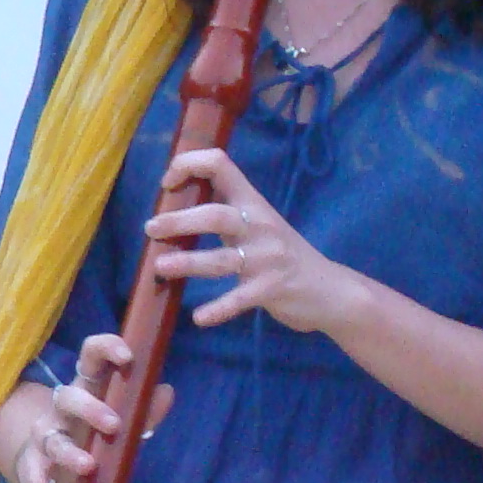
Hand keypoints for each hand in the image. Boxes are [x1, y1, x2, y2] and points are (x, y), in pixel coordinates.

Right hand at [4, 337, 175, 482]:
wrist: (55, 463)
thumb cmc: (97, 434)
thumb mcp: (125, 421)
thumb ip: (145, 410)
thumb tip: (166, 391)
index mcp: (87, 388)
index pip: (91, 356)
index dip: (106, 348)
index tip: (127, 356)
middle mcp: (63, 407)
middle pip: (68, 397)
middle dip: (90, 409)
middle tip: (114, 425)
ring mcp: (46, 434)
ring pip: (50, 436)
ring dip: (68, 451)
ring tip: (88, 466)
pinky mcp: (34, 462)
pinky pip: (31, 468)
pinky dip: (36, 478)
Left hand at [148, 147, 360, 334]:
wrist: (330, 290)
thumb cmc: (283, 255)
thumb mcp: (259, 225)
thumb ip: (227, 214)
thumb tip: (175, 209)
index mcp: (253, 203)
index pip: (221, 165)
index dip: (190, 165)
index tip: (168, 183)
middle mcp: (260, 225)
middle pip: (216, 215)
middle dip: (180, 221)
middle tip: (151, 229)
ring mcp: (267, 259)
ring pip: (222, 259)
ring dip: (189, 262)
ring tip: (160, 267)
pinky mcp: (271, 289)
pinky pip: (239, 299)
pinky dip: (219, 309)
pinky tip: (199, 317)